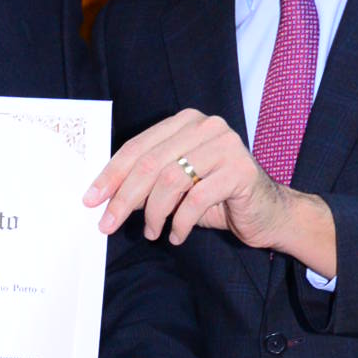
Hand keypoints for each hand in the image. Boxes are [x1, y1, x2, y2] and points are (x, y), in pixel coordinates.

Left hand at [88, 108, 336, 277]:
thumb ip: (146, 183)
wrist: (267, 213)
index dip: (111, 174)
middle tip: (108, 224)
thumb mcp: (176, 187)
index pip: (139, 146)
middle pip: (151, 163)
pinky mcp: (240, 171)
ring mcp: (227, 145)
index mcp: (186, 122)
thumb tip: (104, 196)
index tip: (90, 200)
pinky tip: (176, 235)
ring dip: (154, 213)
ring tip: (152, 233)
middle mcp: (206, 126)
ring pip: (171, 180)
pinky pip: (196, 199)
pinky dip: (180, 223)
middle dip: (124, 197)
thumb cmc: (217, 199)